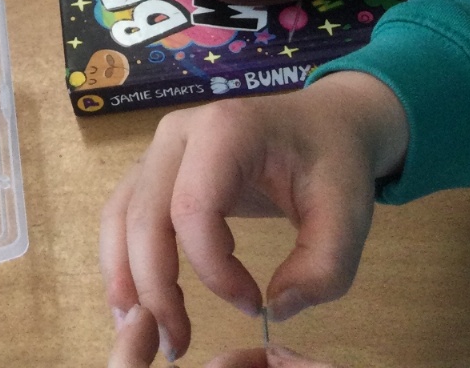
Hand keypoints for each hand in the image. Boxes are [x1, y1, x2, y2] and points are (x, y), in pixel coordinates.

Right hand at [99, 74, 406, 361]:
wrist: (322, 123)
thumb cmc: (333, 163)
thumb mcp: (349, 215)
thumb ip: (323, 269)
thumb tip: (271, 310)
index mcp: (225, 130)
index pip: (193, 209)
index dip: (214, 270)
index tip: (253, 305)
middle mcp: (178, 132)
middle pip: (144, 214)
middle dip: (153, 287)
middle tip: (176, 346)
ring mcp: (161, 147)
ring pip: (120, 213)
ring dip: (124, 275)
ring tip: (142, 331)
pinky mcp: (156, 167)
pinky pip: (124, 211)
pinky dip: (124, 257)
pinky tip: (138, 300)